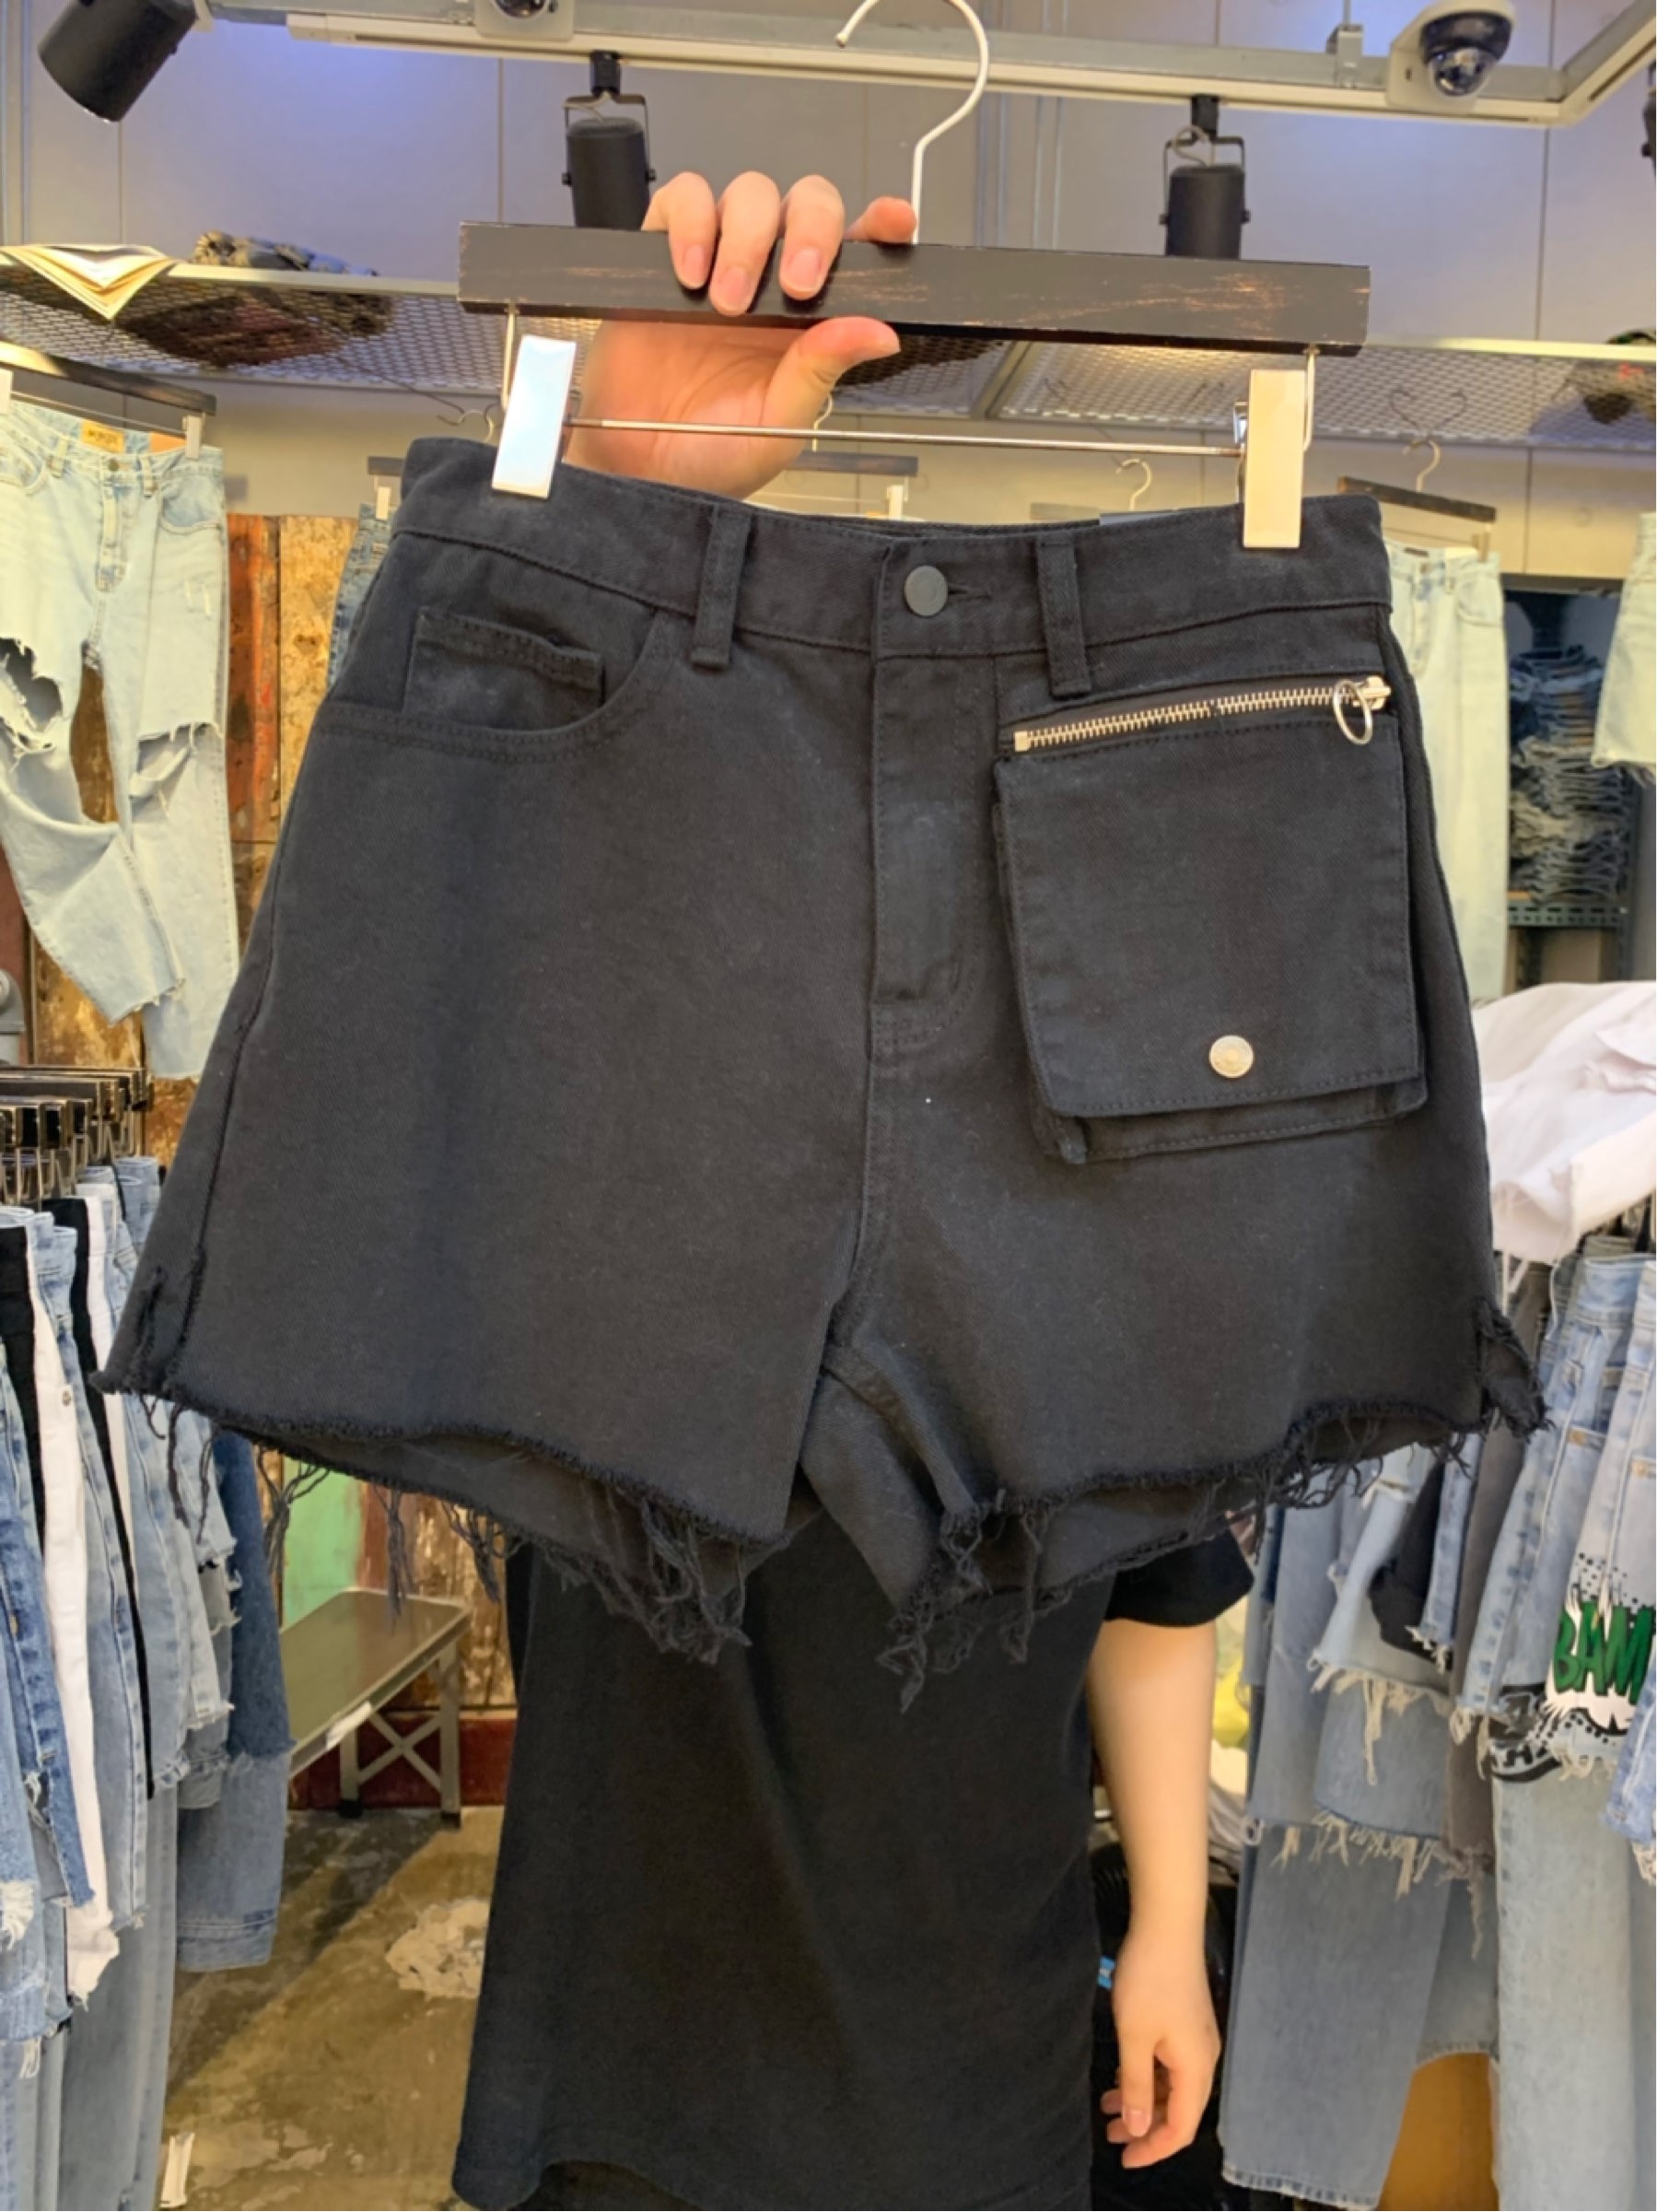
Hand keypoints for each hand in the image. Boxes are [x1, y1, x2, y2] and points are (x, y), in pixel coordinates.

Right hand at [565, 170, 914, 497]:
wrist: (637, 463)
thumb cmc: (711, 450)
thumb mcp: (779, 422)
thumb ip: (822, 370)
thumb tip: (880, 333)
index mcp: (813, 317)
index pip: (859, 253)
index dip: (881, 225)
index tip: (893, 222)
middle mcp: (773, 278)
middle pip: (807, 203)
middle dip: (810, 231)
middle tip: (797, 288)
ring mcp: (721, 259)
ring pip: (750, 193)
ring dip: (747, 238)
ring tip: (727, 303)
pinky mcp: (666, 252)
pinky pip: (683, 201)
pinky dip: (691, 225)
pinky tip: (690, 274)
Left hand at [1102, 1922, 1220, 2169]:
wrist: (1167, 1925)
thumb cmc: (1150, 1978)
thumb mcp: (1135, 2037)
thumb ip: (1137, 2085)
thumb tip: (1139, 2128)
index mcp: (1196, 2068)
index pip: (1182, 2128)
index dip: (1154, 2148)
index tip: (1125, 2157)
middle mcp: (1204, 2058)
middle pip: (1180, 2110)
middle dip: (1146, 2128)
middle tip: (1111, 2136)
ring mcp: (1197, 2039)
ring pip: (1172, 2086)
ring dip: (1143, 2101)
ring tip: (1107, 2108)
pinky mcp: (1187, 2022)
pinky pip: (1170, 2065)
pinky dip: (1147, 2077)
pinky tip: (1122, 2075)